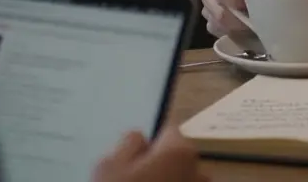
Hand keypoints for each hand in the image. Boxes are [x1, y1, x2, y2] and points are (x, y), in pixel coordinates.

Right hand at [91, 126, 207, 181]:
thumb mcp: (108, 166)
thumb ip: (128, 144)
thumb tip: (141, 138)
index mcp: (179, 152)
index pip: (168, 131)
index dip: (150, 142)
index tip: (134, 156)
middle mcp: (198, 172)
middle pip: (177, 158)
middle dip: (159, 165)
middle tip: (133, 180)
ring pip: (181, 180)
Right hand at [201, 0, 272, 37]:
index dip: (236, 1)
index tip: (250, 7)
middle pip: (219, 14)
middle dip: (239, 19)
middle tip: (255, 20)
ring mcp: (208, 13)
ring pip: (219, 26)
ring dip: (238, 28)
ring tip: (251, 24)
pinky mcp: (212, 27)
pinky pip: (219, 34)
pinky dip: (234, 34)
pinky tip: (244, 30)